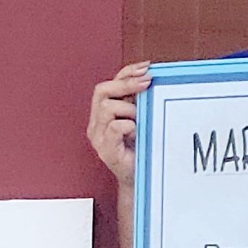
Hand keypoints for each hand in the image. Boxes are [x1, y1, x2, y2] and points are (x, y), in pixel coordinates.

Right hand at [84, 62, 145, 180]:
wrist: (137, 179)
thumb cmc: (139, 151)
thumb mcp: (140, 119)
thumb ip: (138, 102)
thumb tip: (150, 79)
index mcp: (103, 113)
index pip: (109, 84)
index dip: (126, 72)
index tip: (146, 68)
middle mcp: (96, 123)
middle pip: (102, 91)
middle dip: (126, 83)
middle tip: (146, 83)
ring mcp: (98, 137)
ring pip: (107, 107)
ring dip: (129, 110)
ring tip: (139, 121)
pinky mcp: (105, 149)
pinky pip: (115, 127)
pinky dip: (129, 125)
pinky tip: (136, 131)